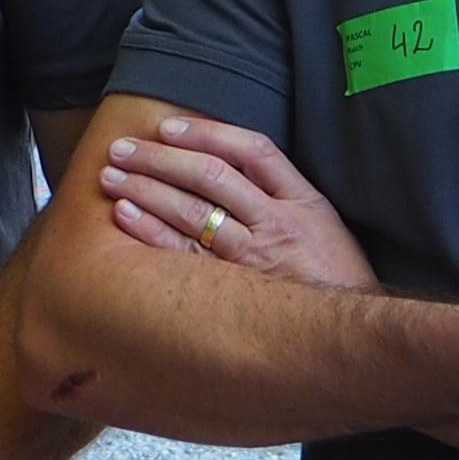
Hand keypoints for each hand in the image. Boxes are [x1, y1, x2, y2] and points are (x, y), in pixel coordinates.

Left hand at [103, 117, 374, 288]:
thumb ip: (280, 190)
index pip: (252, 150)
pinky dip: (152, 232)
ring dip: (146, 190)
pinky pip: (185, 255)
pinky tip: (125, 214)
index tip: (168, 127)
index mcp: (302, 200)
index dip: (206, 133)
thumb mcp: (323, 221)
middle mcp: (276, 224)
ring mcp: (254, 258)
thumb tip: (223, 158)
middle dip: (161, 158)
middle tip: (122, 149)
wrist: (347, 332)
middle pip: (211, 177)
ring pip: (193, 212)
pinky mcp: (234, 291)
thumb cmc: (332, 273)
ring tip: (110, 177)